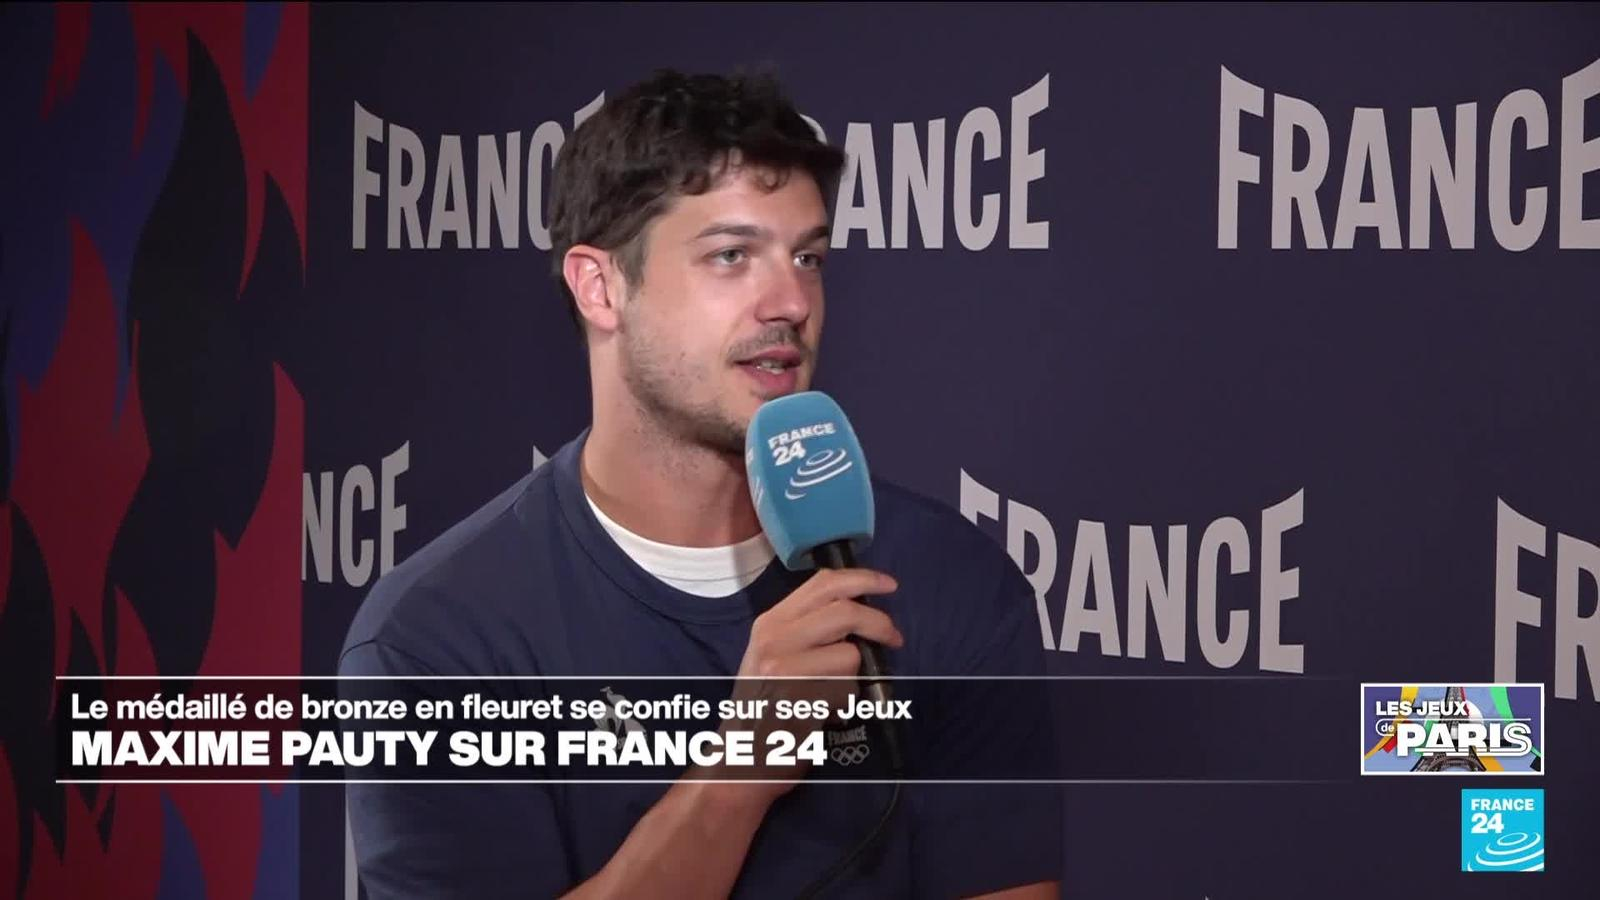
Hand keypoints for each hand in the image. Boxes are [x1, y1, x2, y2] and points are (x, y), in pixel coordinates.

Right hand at [705, 568, 900, 799]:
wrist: (741, 759)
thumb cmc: (765, 707)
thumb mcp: (775, 654)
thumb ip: (808, 626)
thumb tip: (859, 607)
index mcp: (770, 622)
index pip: (823, 584)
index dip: (863, 579)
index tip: (889, 586)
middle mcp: (773, 638)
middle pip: (845, 611)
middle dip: (879, 624)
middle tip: (894, 639)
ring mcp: (783, 668)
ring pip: (850, 654)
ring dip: (856, 676)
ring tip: (836, 692)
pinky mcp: (798, 700)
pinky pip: (847, 691)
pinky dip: (848, 702)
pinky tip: (826, 713)